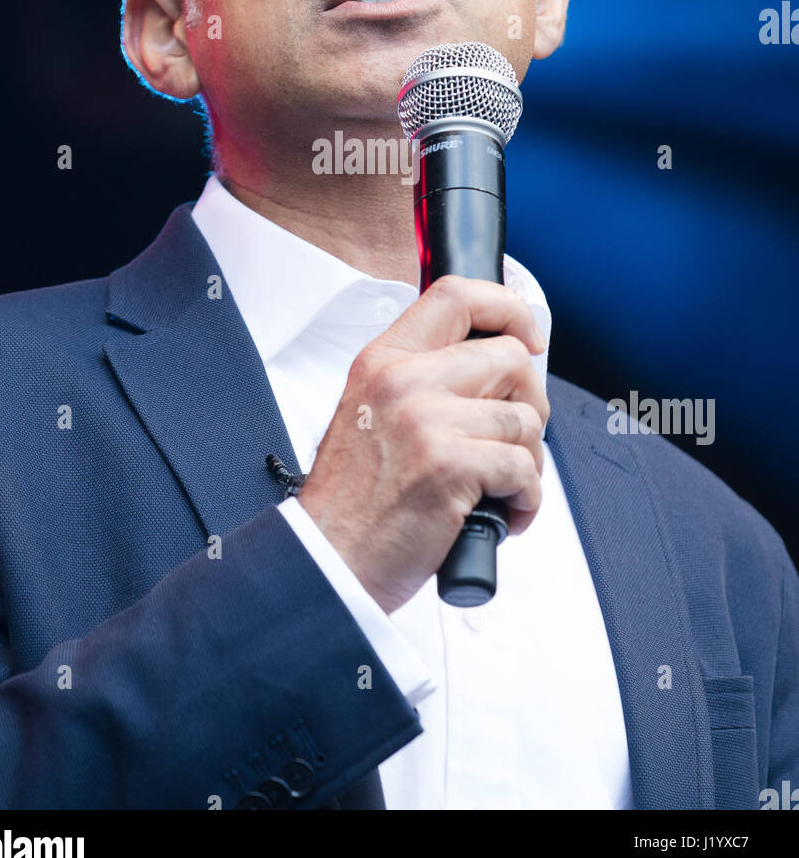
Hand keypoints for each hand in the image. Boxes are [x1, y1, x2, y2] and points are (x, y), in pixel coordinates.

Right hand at [298, 275, 548, 614]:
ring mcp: (427, 422)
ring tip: (500, 487)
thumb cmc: (352, 500)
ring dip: (528, 460)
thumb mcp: (369, 412)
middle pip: (509, 357)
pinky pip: (524, 469)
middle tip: (514, 438)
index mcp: (383, 360)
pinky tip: (502, 514)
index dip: (507, 308)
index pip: (457, 295)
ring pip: (525, 418)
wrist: (326, 561)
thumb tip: (494, 370)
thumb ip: (420, 380)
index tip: (528, 336)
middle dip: (530, 402)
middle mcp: (403, 381)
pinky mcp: (450, 467)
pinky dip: (526, 499)